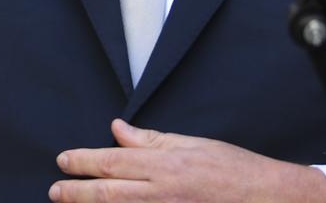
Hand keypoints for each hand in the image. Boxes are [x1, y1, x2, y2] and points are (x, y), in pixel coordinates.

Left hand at [50, 119, 325, 202]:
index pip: (113, 161)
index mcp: (166, 165)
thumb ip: (151, 140)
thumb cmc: (234, 170)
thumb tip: (117, 129)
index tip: (63, 160)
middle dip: (77, 192)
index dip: (84, 161)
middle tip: (55, 190)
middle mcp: (163, 193)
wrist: (270, 200)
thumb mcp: (192, 145)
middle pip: (109, 193)